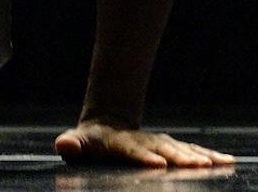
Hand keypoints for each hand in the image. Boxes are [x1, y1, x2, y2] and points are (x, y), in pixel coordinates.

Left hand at [55, 117, 235, 168]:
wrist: (108, 124)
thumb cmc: (91, 141)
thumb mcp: (78, 141)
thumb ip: (73, 144)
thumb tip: (64, 144)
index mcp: (120, 142)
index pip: (131, 149)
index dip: (143, 156)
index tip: (156, 163)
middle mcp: (144, 140)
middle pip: (163, 149)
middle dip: (178, 157)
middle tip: (195, 165)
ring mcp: (160, 142)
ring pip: (181, 149)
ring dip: (199, 157)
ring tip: (215, 164)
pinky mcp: (172, 147)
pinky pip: (193, 151)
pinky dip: (209, 156)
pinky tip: (227, 161)